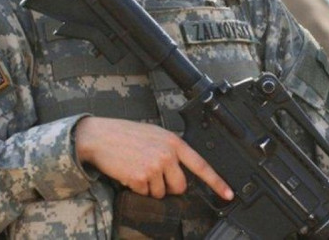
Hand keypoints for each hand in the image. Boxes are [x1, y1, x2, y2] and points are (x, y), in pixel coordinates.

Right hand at [74, 117, 233, 200]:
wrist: (100, 137)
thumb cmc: (126, 134)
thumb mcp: (155, 135)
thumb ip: (171, 150)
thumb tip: (180, 170)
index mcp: (174, 142)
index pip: (201, 165)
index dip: (217, 182)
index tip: (228, 194)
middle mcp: (167, 154)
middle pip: (180, 186)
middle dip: (169, 186)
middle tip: (154, 174)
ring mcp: (154, 167)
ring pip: (161, 193)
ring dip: (150, 187)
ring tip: (138, 169)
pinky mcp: (140, 178)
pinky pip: (145, 194)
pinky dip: (137, 188)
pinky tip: (130, 173)